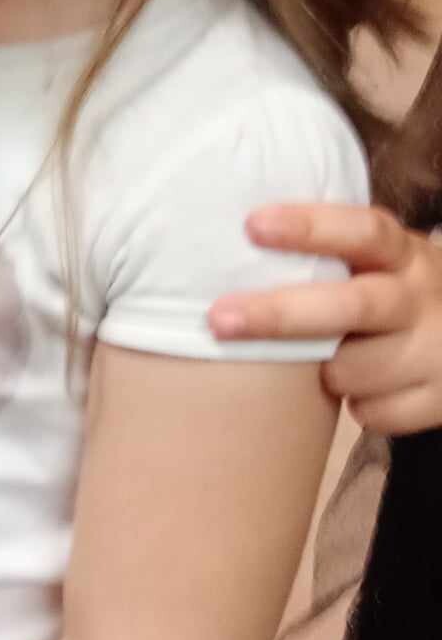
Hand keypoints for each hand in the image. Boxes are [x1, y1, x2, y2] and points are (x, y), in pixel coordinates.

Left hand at [209, 205, 441, 434]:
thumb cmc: (393, 292)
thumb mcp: (380, 262)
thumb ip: (331, 253)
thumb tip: (233, 246)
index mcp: (403, 254)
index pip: (363, 231)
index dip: (309, 228)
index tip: (252, 225)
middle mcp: (420, 298)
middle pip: (352, 306)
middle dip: (281, 315)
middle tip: (219, 319)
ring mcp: (435, 351)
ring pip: (352, 371)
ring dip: (325, 372)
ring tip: (327, 359)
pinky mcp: (441, 400)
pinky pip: (374, 413)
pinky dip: (358, 406)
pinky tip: (365, 388)